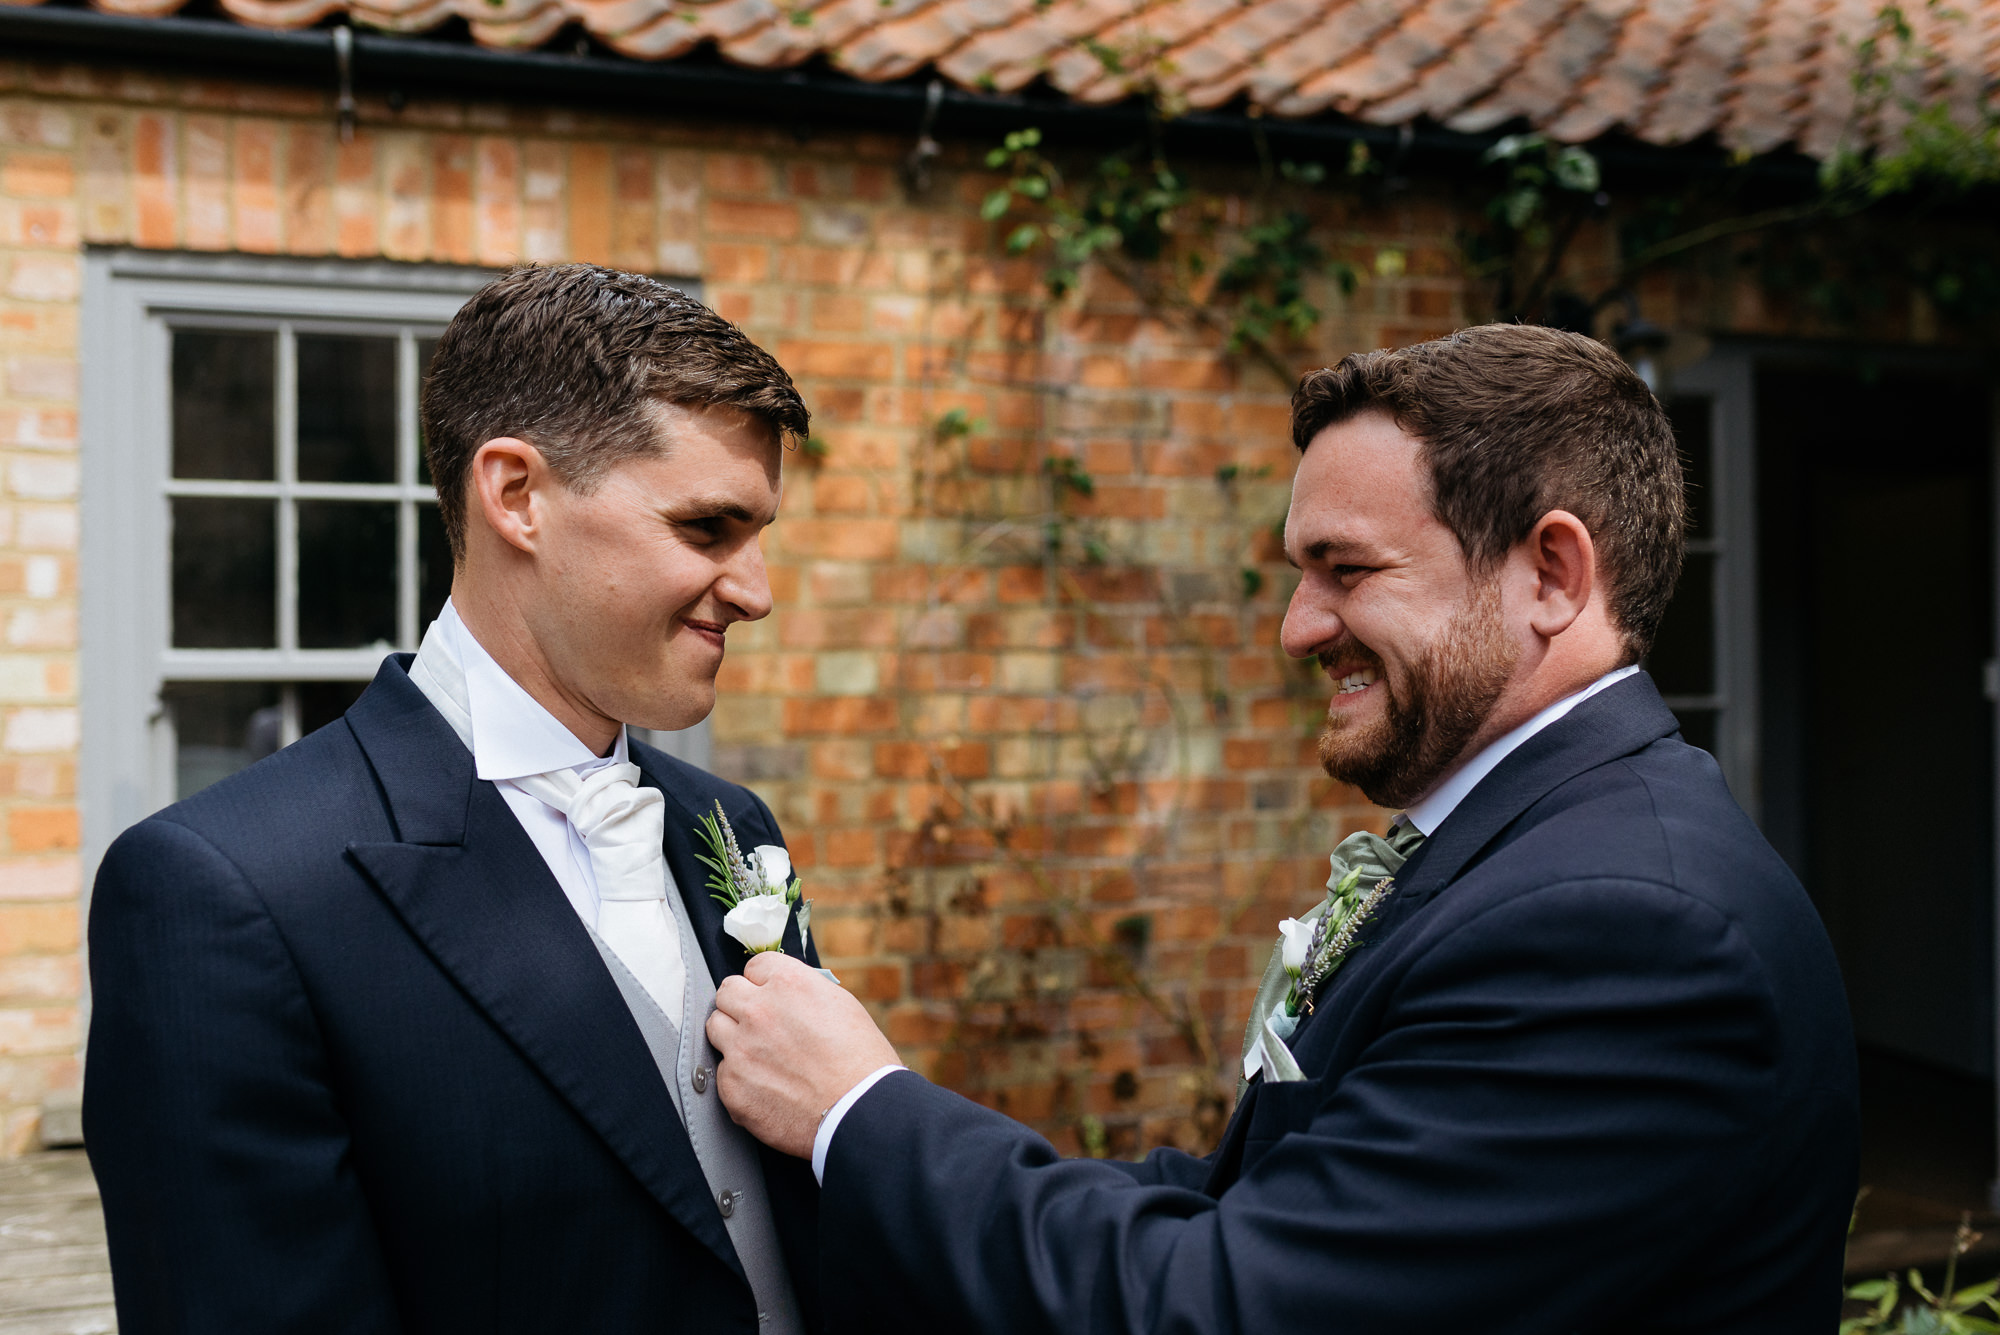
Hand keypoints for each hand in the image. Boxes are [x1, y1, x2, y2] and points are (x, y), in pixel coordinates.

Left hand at [707, 953, 899, 1157]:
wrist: (860, 1113)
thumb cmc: (861, 1061)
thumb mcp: (841, 1006)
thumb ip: (803, 992)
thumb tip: (784, 994)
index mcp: (788, 984)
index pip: (755, 965)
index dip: (765, 982)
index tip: (770, 995)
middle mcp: (758, 1011)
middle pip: (727, 992)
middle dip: (742, 1003)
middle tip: (760, 1022)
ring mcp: (740, 1049)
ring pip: (716, 1027)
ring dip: (733, 1036)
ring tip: (760, 1055)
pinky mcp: (732, 1086)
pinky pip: (724, 1072)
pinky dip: (741, 1079)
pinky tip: (767, 1087)